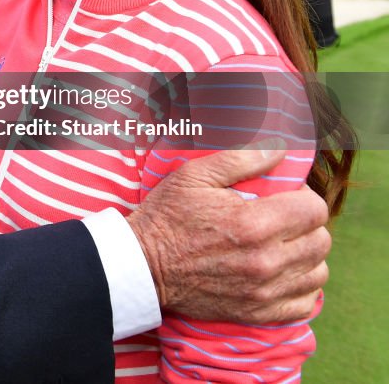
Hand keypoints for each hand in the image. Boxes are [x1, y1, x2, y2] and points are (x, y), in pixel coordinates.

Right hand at [126, 147, 329, 322]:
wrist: (143, 266)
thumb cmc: (167, 216)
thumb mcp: (194, 175)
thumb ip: (240, 160)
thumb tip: (280, 151)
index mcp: (253, 224)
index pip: (314, 209)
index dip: (303, 197)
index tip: (284, 196)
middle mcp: (265, 261)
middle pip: (321, 241)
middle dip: (306, 225)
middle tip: (281, 219)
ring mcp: (263, 292)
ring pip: (317, 273)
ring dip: (305, 257)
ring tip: (281, 246)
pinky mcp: (258, 313)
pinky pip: (304, 303)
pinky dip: (300, 287)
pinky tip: (280, 273)